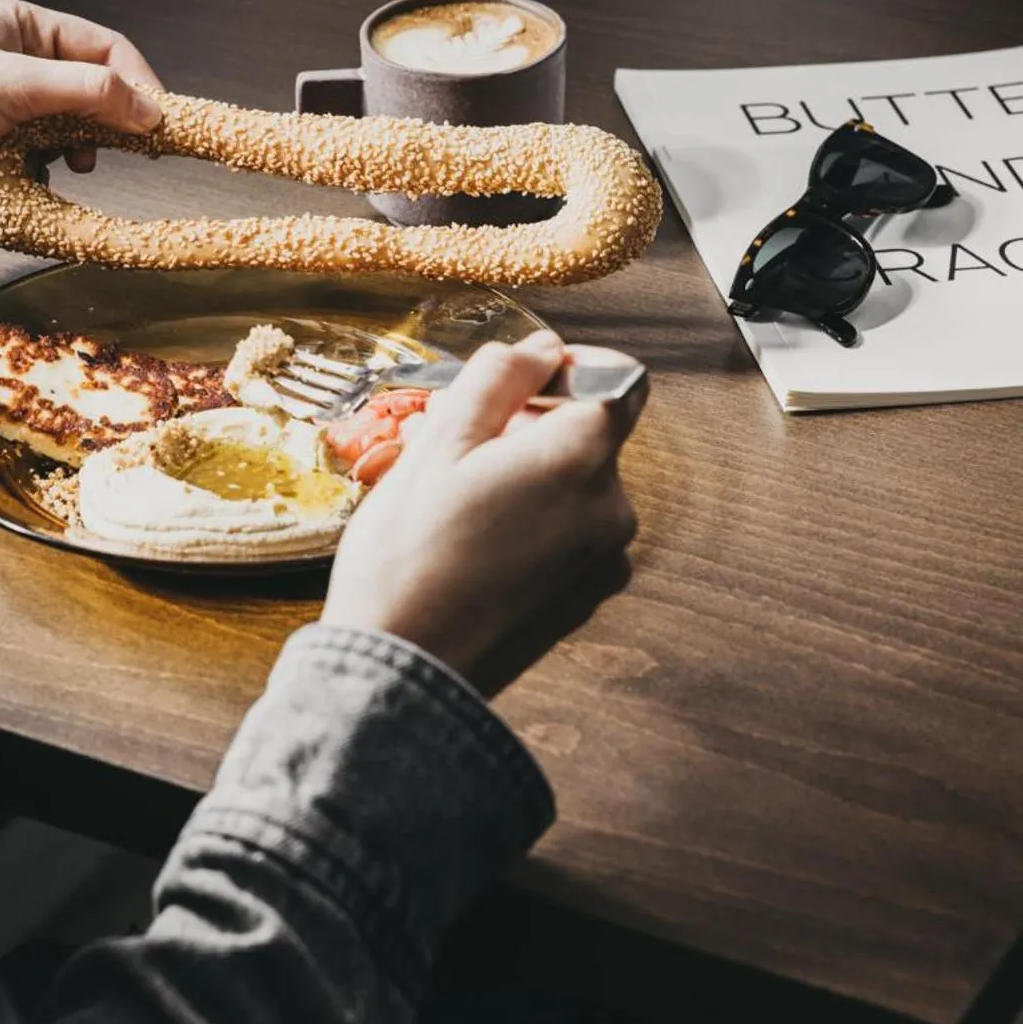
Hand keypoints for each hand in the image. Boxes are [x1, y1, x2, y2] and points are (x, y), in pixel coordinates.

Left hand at [0, 0, 162, 210]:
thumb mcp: (14, 84)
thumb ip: (86, 94)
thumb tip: (149, 110)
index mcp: (23, 26)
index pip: (104, 48)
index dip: (138, 83)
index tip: (160, 122)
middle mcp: (17, 60)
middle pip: (90, 89)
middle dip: (110, 120)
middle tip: (136, 152)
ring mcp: (3, 104)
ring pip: (68, 126)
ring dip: (77, 147)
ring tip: (75, 164)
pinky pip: (39, 156)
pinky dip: (47, 170)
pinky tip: (40, 178)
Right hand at [321, 331, 645, 698]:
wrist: (402, 676)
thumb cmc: (409, 559)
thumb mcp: (438, 444)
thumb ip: (498, 379)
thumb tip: (541, 347)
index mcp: (581, 459)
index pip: (620, 379)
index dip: (571, 369)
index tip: (517, 384)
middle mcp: (611, 509)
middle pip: (590, 435)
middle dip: (531, 427)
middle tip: (458, 451)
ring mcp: (603, 561)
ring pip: (575, 485)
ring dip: (526, 477)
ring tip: (456, 503)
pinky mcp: (585, 600)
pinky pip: (569, 534)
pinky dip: (533, 523)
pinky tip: (473, 545)